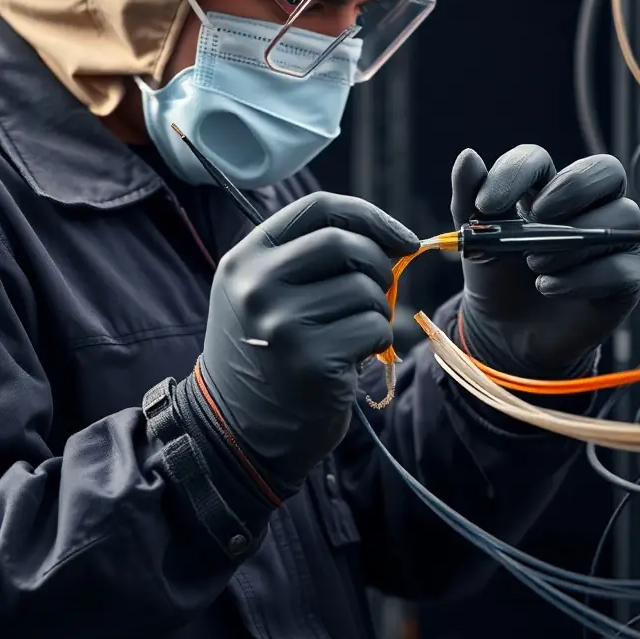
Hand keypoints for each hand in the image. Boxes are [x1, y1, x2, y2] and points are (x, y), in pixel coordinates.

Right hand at [190, 192, 417, 495]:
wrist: (237, 431)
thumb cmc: (268, 354)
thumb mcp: (267, 293)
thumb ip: (313, 257)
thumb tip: (398, 239)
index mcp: (245, 258)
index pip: (318, 207)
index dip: (368, 216)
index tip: (402, 238)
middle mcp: (256, 284)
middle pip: (345, 243)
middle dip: (378, 264)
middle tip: (380, 291)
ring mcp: (281, 322)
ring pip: (365, 288)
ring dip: (377, 310)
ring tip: (351, 334)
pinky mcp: (310, 359)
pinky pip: (374, 328)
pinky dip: (378, 341)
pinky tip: (352, 358)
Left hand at [451, 146, 639, 374]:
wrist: (504, 333)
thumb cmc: (496, 277)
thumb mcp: (475, 239)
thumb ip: (470, 199)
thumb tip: (468, 156)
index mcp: (546, 189)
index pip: (541, 159)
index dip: (516, 173)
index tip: (486, 205)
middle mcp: (590, 207)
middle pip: (607, 169)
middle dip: (572, 187)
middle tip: (537, 217)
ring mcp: (614, 240)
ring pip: (624, 216)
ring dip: (572, 241)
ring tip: (534, 264)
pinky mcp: (628, 279)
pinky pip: (622, 267)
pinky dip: (580, 278)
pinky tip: (547, 288)